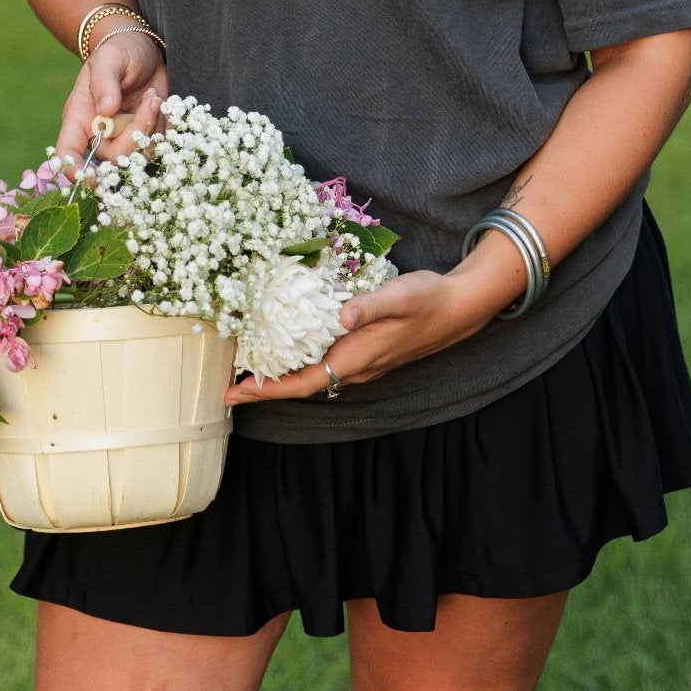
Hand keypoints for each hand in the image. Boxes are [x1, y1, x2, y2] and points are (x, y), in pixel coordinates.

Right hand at [54, 32, 167, 172]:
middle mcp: (99, 133)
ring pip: (139, 154)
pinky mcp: (146, 135)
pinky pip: (159, 145)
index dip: (74, 169)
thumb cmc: (118, 51)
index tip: (89, 178)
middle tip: (150, 101)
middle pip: (113, 157)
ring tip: (154, 97)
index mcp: (79, 117)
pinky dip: (166, 127)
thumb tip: (107, 110)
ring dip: (153, 127)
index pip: (68, 152)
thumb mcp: (109, 58)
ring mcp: (124, 136)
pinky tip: (163, 103)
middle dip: (136, 133)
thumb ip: (104, 81)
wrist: (143, 49)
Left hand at [223, 269, 492, 405]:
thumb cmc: (428, 299)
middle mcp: (357, 368)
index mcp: (357, 358)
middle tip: (230, 385)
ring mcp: (364, 364)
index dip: (267, 391)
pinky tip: (292, 348)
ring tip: (252, 370)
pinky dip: (303, 363)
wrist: (460, 308)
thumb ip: (369, 305)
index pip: (303, 383)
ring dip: (283, 377)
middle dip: (267, 388)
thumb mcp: (399, 295)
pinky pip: (327, 365)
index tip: (233, 395)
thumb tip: (342, 315)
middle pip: (303, 385)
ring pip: (315, 376)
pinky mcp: (369, 353)